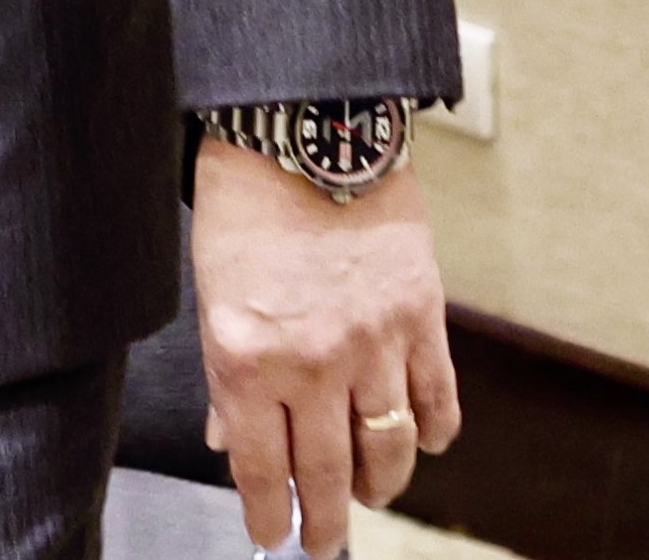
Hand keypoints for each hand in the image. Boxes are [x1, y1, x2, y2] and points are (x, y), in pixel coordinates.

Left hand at [193, 140, 459, 554]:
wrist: (304, 130)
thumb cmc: (244, 204)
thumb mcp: (211, 290)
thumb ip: (226, 373)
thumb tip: (231, 440)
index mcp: (244, 357)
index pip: (260, 468)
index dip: (268, 515)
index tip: (271, 538)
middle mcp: (310, 363)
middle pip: (326, 473)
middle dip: (325, 521)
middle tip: (323, 544)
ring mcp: (373, 345)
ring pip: (388, 450)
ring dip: (380, 485)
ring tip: (370, 497)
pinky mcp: (422, 320)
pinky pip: (437, 401)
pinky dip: (432, 432)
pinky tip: (421, 444)